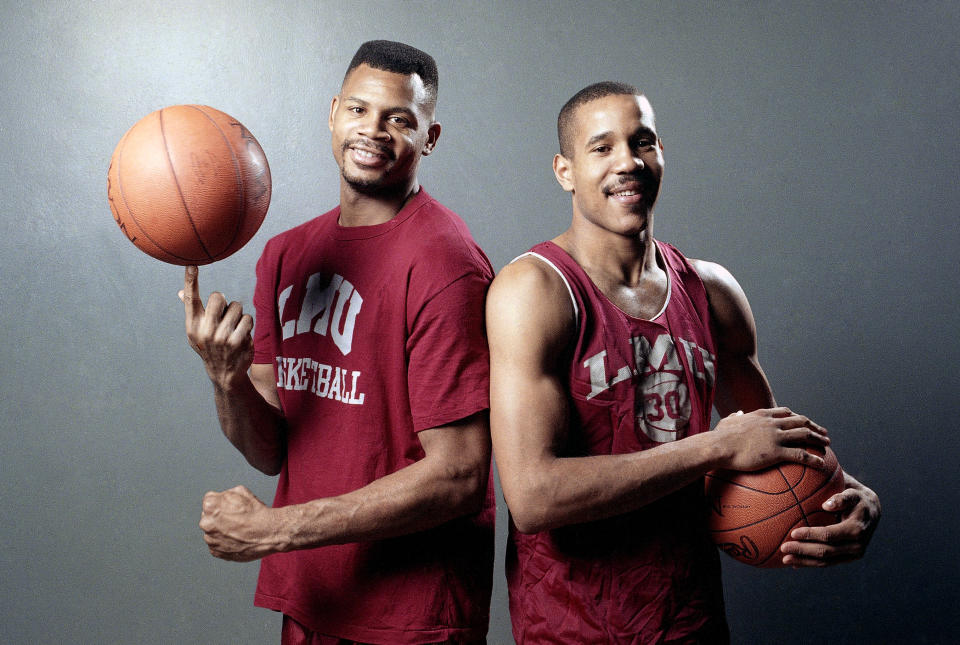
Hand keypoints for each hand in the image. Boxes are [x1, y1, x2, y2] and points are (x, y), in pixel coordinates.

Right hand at [179, 265, 253, 388]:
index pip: (191, 299)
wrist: (224, 374)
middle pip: (218, 296)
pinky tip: (242, 336)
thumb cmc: (210, 346)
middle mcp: (205, 330)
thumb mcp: (197, 331)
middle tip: (224, 316)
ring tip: (233, 329)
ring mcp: (222, 337)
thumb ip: (192, 310)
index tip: (192, 265)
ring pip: (237, 306)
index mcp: (193, 325)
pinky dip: (248, 325)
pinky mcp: (238, 341)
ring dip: (238, 316)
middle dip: (225, 303)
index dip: (191, 281)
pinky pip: (248, 318)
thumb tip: (180, 292)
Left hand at [199, 485, 287, 561]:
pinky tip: (237, 538)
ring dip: (221, 530)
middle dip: (219, 517)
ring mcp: (211, 539)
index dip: (222, 502)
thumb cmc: (257, 513)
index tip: (231, 506)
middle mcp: (206, 523)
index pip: (209, 500)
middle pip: (209, 517)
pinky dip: (224, 542)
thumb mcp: (241, 490)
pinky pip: (216, 545)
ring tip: (238, 529)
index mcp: (210, 505)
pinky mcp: (216, 552)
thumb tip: (222, 498)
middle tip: (236, 518)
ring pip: (212, 532)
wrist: (269, 532)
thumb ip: (225, 493)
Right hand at [714, 407, 828, 471]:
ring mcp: (775, 436)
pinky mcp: (776, 451)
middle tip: (823, 432)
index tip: (804, 421)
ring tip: (827, 444)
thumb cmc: (719, 437)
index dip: (797, 417)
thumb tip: (736, 413)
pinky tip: (821, 464)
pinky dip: (813, 458)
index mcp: (762, 415)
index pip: (785, 412)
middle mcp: (772, 423)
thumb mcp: (727, 422)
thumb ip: (734, 417)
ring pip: (804, 435)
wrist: (718, 446)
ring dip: (818, 439)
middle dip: (814, 426)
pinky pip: (800, 454)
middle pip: (800, 421)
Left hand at [780, 472, 880, 566]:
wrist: (871, 510)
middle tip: (783, 548)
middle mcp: (858, 545)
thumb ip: (841, 497)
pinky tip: (795, 564)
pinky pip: (828, 563)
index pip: (829, 535)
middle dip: (803, 550)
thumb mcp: (851, 493)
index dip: (811, 535)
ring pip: (826, 561)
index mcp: (857, 529)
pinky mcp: (848, 558)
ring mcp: (853, 554)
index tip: (793, 533)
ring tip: (785, 559)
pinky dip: (810, 563)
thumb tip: (826, 505)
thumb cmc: (855, 497)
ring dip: (804, 561)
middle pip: (826, 551)